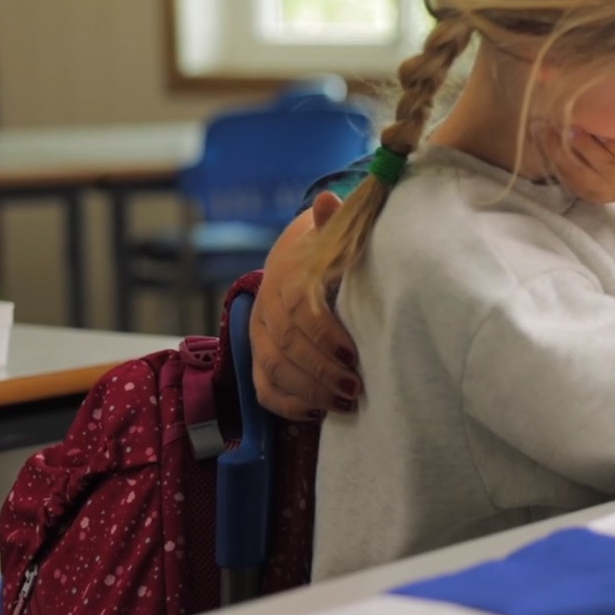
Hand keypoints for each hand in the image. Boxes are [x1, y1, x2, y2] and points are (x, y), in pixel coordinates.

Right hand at [250, 191, 362, 419]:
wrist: (298, 260)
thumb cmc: (329, 252)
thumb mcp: (335, 235)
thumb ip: (336, 223)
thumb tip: (327, 200)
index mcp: (286, 280)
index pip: (296, 312)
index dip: (323, 337)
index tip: (353, 356)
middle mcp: (265, 311)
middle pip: (283, 348)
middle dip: (320, 372)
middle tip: (355, 388)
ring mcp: (259, 338)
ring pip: (272, 372)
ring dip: (309, 393)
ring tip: (346, 404)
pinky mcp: (260, 360)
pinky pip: (264, 391)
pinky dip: (289, 406)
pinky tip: (319, 414)